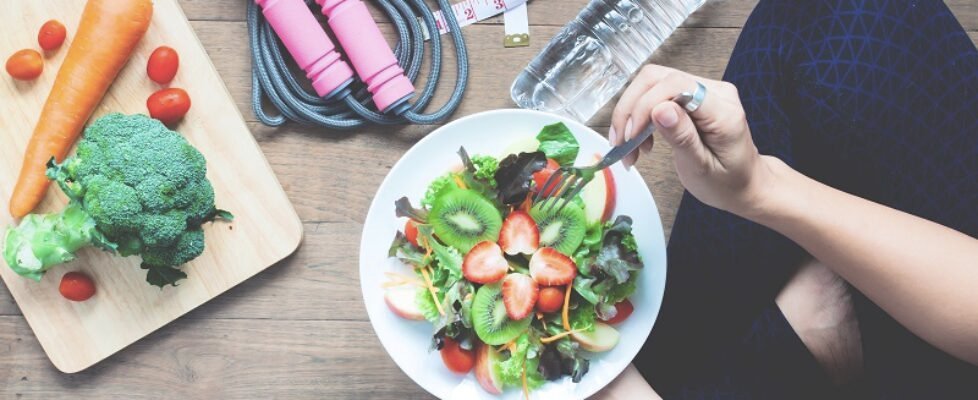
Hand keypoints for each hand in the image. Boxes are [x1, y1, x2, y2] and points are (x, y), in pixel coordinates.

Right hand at [609, 64, 773, 213]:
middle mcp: (716, 92)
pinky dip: (639, 115)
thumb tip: (660, 109)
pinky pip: (656, 93)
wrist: (744, 184)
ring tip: (629, 147)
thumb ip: (682, 137)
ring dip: (631, 113)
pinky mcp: (693, 95)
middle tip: (622, 143)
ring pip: (652, 83)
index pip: (676, 85)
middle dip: (631, 109)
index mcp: (723, 111)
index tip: (631, 137)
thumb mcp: (702, 168)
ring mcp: (705, 90)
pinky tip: (639, 140)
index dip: (645, 106)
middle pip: (657, 78)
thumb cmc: (727, 182)